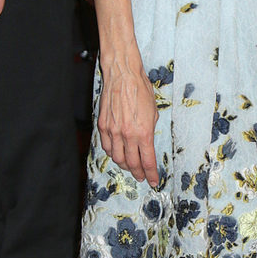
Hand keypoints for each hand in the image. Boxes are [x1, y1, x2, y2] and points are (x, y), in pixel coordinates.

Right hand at [97, 52, 158, 184]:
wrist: (123, 76)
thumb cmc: (141, 90)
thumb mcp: (153, 112)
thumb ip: (149, 131)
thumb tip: (147, 143)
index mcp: (143, 132)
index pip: (147, 161)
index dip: (151, 174)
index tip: (154, 181)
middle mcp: (127, 135)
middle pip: (131, 163)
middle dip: (138, 173)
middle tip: (142, 176)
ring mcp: (113, 131)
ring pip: (117, 158)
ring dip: (125, 165)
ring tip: (130, 166)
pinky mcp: (103, 126)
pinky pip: (106, 147)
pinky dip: (112, 153)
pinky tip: (117, 153)